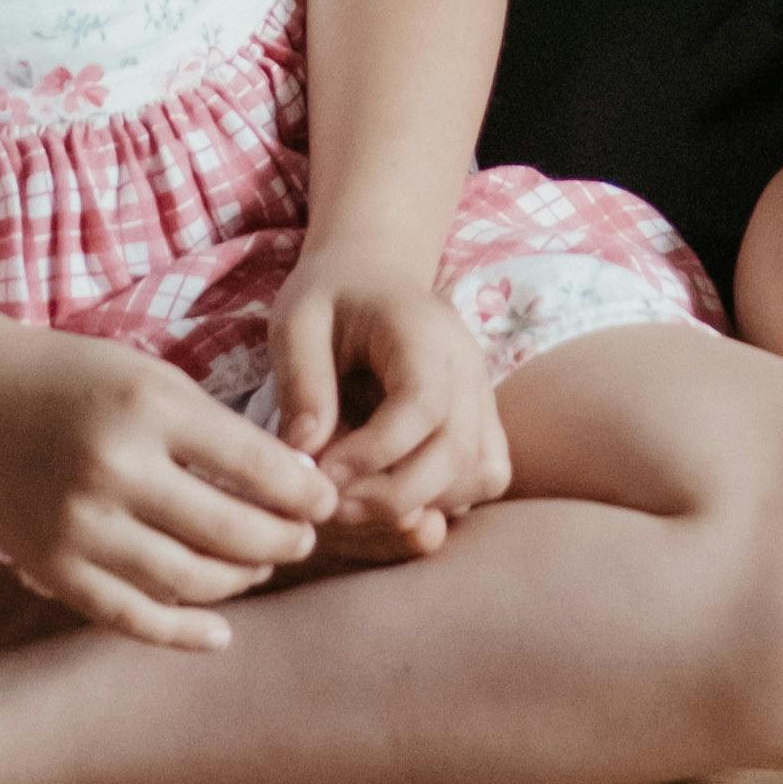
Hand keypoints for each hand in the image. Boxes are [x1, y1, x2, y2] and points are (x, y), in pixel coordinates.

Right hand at [0, 322, 338, 648]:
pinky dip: (183, 632)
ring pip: (189, 580)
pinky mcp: (52, 569)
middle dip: (283, 541)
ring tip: (261, 566)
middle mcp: (115, 469)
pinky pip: (131, 617)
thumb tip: (294, 483)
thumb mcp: (150, 378)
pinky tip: (221, 631)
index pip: (254, 464)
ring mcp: (80, 526)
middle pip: (230, 530)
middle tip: (306, 540)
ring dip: (241, 580)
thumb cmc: (73, 378)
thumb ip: (215, 429)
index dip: (303, 491)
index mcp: (149, 407)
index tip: (327, 500)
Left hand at [264, 257, 511, 568]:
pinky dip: (444, 501)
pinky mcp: (484, 423)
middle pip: (457, 452)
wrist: (372, 279)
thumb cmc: (330, 299)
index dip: (374, 453)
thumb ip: (302, 383)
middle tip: (332, 504)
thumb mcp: (297, 322)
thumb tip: (308, 453)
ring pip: (479, 474)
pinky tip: (392, 493)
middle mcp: (467, 364)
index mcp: (423, 330)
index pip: (422, 404)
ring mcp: (483, 395)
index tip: (322, 471)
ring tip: (356, 499)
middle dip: (392, 496)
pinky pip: (485, 478)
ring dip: (419, 504)